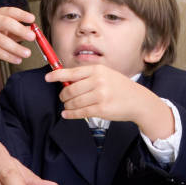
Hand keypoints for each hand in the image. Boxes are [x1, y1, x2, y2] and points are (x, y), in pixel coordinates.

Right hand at [0, 7, 35, 75]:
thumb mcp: (8, 34)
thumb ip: (20, 32)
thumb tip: (33, 30)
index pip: (9, 11)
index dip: (21, 14)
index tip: (32, 19)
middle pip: (5, 23)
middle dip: (20, 30)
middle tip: (32, 37)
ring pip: (2, 40)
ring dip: (17, 48)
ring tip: (27, 53)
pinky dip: (9, 56)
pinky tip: (17, 59)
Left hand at [46, 65, 174, 140]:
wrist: (137, 101)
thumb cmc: (120, 87)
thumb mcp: (106, 75)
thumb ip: (87, 77)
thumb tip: (66, 81)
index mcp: (97, 70)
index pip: (72, 72)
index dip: (57, 75)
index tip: (47, 78)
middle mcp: (98, 81)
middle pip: (70, 89)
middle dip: (63, 95)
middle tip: (63, 98)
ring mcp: (100, 95)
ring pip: (74, 102)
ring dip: (67, 106)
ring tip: (67, 106)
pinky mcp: (101, 109)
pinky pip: (80, 112)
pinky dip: (70, 114)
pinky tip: (67, 114)